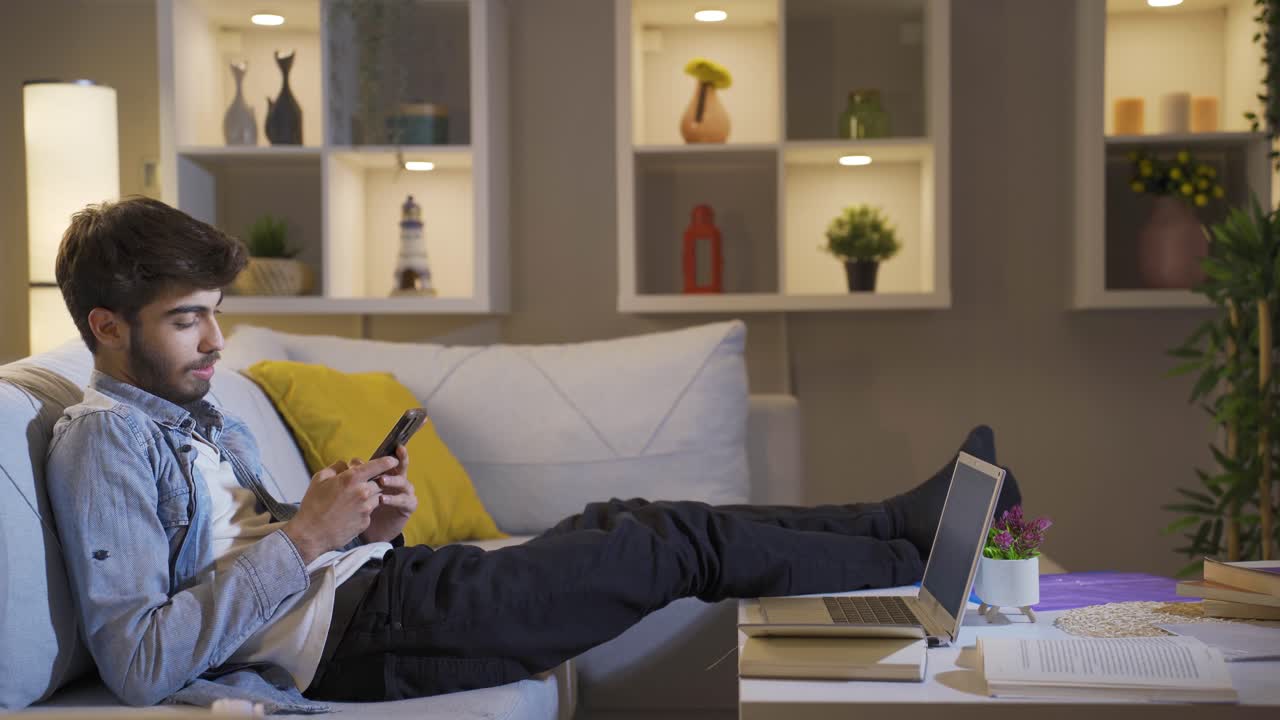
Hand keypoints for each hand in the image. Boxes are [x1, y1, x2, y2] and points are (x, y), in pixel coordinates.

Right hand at [283, 455, 397, 563]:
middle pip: (380, 481)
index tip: (393, 459)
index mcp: (352, 478)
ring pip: (376, 496)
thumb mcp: (320, 479)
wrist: (311, 534)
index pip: (379, 465)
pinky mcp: (366, 521)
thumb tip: (346, 464)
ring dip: (369, 495)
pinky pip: (370, 511)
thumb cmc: (313, 505)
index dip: (388, 461)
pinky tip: (350, 513)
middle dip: (375, 480)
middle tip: (364, 483)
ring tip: (354, 499)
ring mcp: (366, 508)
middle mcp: (363, 492)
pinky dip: (364, 509)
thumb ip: (336, 467)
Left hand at [358, 445, 417, 543]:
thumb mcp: (359, 489)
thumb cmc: (366, 506)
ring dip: (393, 480)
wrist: (372, 531)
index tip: (396, 445)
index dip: (393, 453)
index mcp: (388, 473)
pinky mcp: (408, 506)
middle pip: (402, 467)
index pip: (390, 460)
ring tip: (381, 480)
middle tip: (395, 456)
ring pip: (403, 482)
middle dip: (402, 459)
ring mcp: (405, 493)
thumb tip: (353, 462)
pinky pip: (404, 500)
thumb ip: (358, 474)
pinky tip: (383, 499)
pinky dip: (394, 498)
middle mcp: (399, 481)